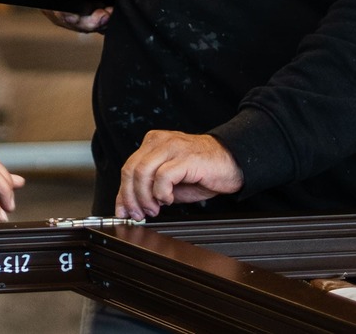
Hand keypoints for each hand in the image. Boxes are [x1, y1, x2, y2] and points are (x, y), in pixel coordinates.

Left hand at [114, 131, 242, 218]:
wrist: (233, 163)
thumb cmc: (203, 172)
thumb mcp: (171, 182)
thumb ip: (150, 189)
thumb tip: (131, 206)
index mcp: (153, 144)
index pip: (128, 168)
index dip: (122, 193)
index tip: (122, 211)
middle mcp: (160, 142)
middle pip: (131, 170)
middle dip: (131, 197)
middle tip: (139, 214)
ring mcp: (172, 147)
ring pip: (143, 172)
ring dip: (145, 196)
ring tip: (155, 209)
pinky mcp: (186, 157)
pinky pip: (163, 176)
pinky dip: (162, 192)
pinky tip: (169, 199)